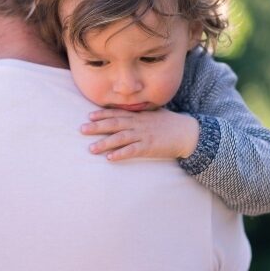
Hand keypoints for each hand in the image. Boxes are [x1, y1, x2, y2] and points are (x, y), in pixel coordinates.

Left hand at [80, 108, 199, 160]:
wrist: (188, 133)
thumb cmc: (171, 123)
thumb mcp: (155, 114)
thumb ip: (141, 114)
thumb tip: (129, 112)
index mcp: (139, 116)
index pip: (117, 113)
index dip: (102, 114)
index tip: (89, 116)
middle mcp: (139, 124)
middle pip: (114, 124)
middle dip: (97, 127)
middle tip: (81, 129)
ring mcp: (144, 135)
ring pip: (120, 138)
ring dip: (104, 143)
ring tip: (91, 148)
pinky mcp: (149, 147)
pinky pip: (132, 151)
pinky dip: (121, 154)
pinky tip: (110, 158)